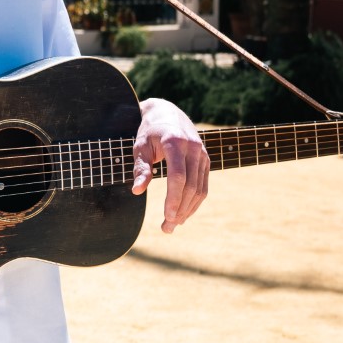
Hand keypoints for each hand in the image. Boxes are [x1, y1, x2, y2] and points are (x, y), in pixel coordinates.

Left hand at [132, 97, 209, 231]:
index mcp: (175, 142)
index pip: (178, 176)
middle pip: (191, 186)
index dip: (174, 198)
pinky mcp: (206, 160)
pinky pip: (203, 185)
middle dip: (180, 209)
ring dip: (188, 210)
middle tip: (167, 228)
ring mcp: (202, 154)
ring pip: (200, 189)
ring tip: (173, 225)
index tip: (167, 216)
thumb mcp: (140, 146)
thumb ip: (140, 168)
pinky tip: (184, 213)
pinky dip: (195, 202)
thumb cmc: (150, 132)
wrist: (168, 114)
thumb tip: (136, 191)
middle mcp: (193, 148)